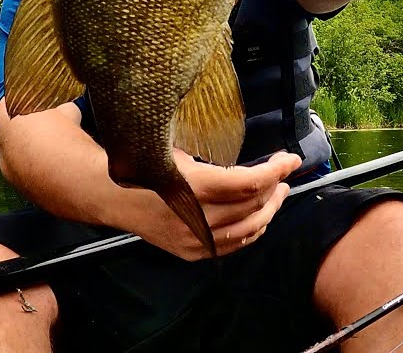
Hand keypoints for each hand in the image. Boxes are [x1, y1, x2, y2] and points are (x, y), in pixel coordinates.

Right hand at [120, 149, 302, 260]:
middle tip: (283, 172)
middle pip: (251, 207)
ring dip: (268, 210)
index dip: (274, 171)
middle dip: (274, 187)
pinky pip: (232, 245)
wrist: (112, 195)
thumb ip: (216, 161)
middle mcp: (195, 217)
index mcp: (192, 186)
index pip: (247, 184)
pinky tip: (259, 217)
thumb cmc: (146, 163)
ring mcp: (193, 239)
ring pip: (247, 229)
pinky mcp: (190, 252)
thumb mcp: (178, 151)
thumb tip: (259, 162)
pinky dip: (252, 230)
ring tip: (277, 192)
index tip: (290, 158)